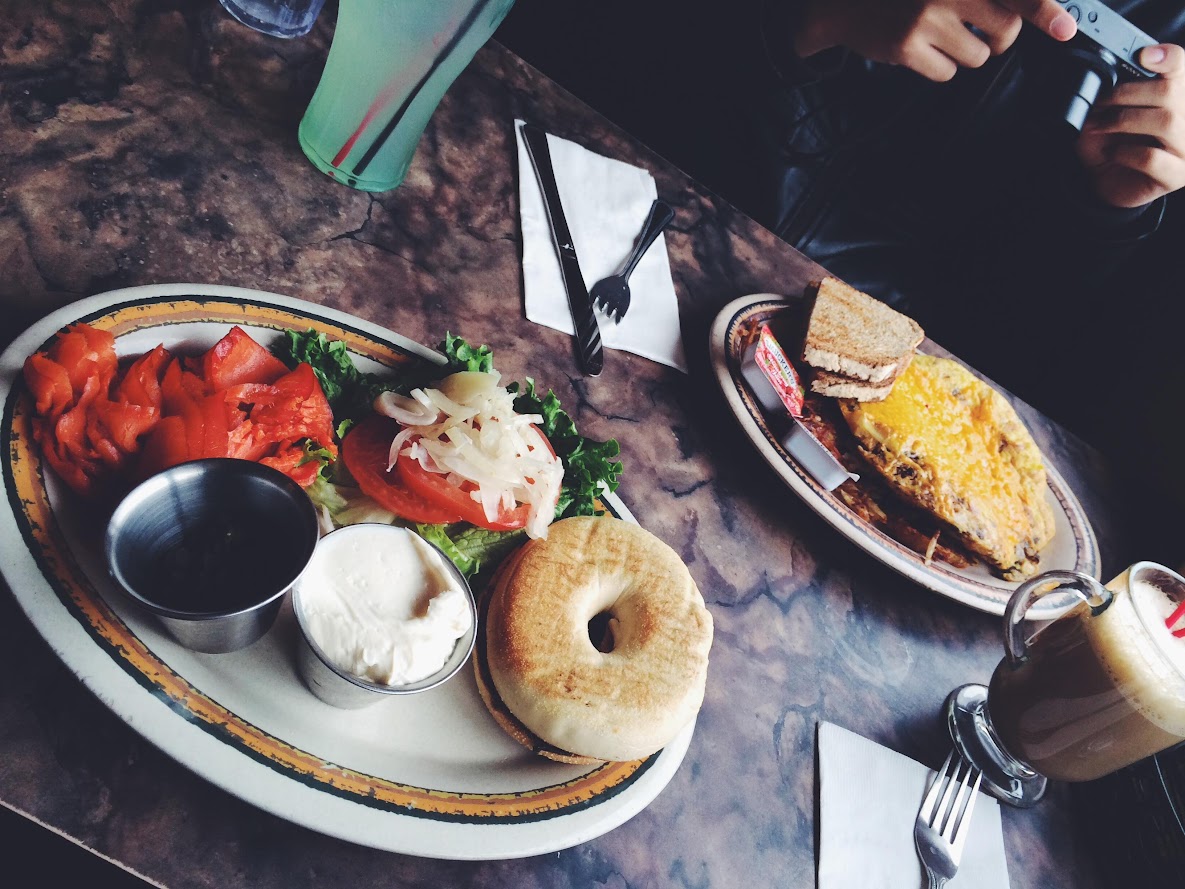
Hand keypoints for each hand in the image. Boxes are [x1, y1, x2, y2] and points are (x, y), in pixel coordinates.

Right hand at [794, 0, 1077, 81]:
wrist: (847, 4)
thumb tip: (1036, 13)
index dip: (1043, 10)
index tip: (1064, 29)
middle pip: (1005, 31)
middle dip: (1000, 37)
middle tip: (980, 30)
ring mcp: (925, 18)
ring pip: (977, 56)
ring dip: (967, 53)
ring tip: (942, 36)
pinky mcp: (906, 46)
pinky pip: (946, 72)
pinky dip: (939, 66)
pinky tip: (923, 49)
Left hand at [1077, 44, 1184, 207]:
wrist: (1106, 182)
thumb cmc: (1112, 144)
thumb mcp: (1107, 114)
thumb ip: (1113, 94)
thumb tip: (1105, 77)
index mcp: (1177, 97)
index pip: (1181, 67)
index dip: (1168, 57)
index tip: (1144, 56)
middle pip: (1171, 92)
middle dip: (1127, 93)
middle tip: (1101, 102)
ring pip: (1167, 122)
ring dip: (1124, 121)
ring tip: (1102, 126)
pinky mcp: (1175, 175)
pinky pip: (1152, 157)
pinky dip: (1125, 152)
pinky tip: (1113, 153)